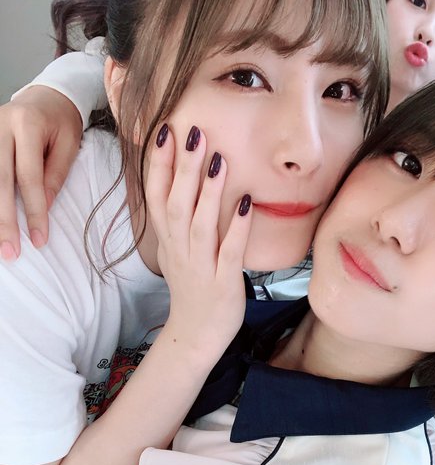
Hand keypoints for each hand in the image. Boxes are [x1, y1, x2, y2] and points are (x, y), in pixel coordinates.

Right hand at [0, 86, 81, 258]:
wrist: (46, 94)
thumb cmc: (62, 122)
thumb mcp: (69, 145)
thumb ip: (55, 175)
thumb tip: (43, 209)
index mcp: (27, 125)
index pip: (28, 177)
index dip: (33, 211)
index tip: (38, 240)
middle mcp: (0, 126)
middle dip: (4, 221)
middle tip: (10, 252)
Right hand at [145, 123, 252, 362]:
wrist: (195, 334)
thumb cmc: (191, 287)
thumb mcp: (175, 251)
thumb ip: (177, 219)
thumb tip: (181, 180)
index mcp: (168, 240)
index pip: (156, 196)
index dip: (158, 164)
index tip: (165, 131)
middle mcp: (180, 250)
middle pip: (177, 204)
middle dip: (184, 168)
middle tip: (194, 133)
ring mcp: (200, 267)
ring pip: (200, 225)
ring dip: (209, 193)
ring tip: (219, 160)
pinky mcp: (223, 282)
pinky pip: (230, 253)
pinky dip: (238, 228)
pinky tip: (248, 204)